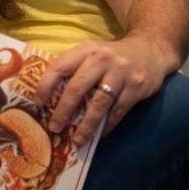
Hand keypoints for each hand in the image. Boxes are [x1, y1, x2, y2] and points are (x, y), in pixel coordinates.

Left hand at [34, 36, 170, 146]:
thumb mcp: (91, 52)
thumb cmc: (111, 55)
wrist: (150, 49)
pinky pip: (118, 111)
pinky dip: (107, 125)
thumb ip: (73, 68)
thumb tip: (50, 96)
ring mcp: (121, 73)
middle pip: (77, 88)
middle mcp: (102, 59)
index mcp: (85, 49)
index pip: (59, 67)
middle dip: (63, 111)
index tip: (38, 103)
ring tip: (77, 140)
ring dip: (86, 125)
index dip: (45, 86)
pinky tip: (99, 135)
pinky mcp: (137, 87)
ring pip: (99, 104)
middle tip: (54, 127)